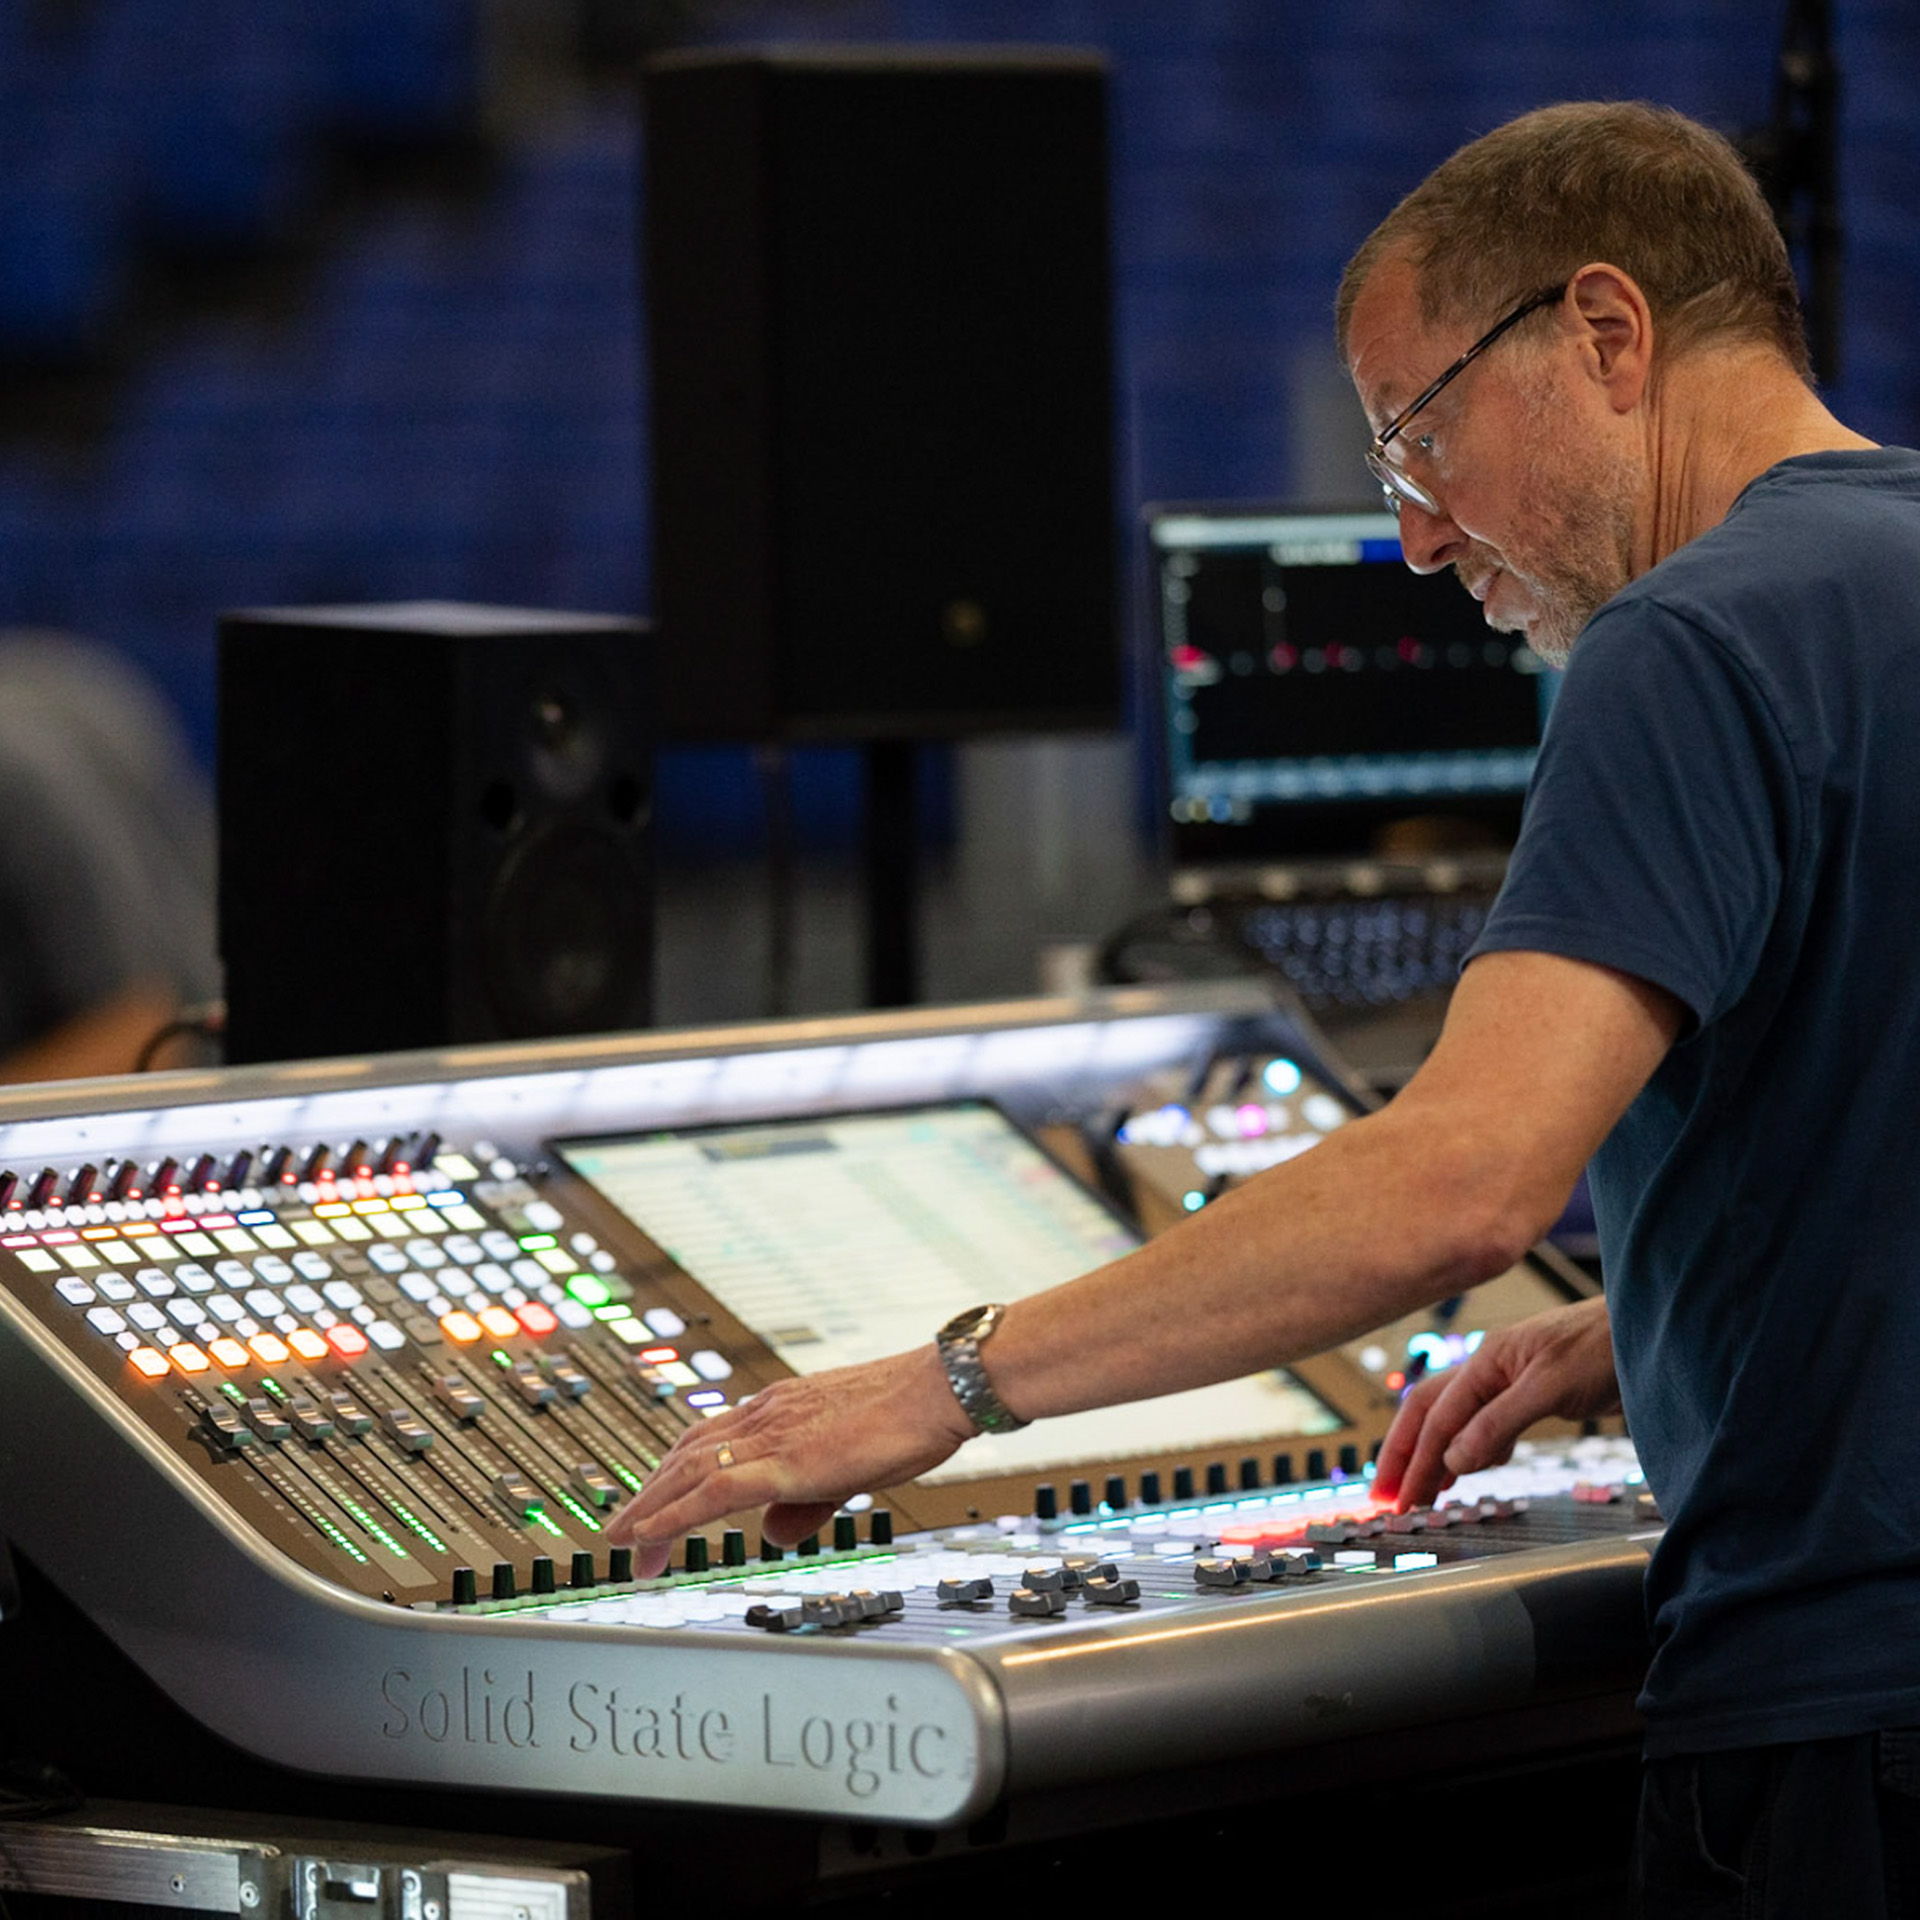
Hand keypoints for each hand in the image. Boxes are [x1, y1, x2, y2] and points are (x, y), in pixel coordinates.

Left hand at [605, 1345, 977, 1575]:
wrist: (939, 1387)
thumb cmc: (908, 1419)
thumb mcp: (848, 1469)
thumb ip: (804, 1502)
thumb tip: (770, 1532)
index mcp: (778, 1410)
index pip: (705, 1440)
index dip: (670, 1476)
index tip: (647, 1505)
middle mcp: (765, 1415)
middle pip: (684, 1456)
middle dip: (648, 1498)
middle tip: (621, 1540)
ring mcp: (772, 1432)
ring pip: (687, 1470)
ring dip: (648, 1509)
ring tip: (620, 1545)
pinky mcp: (786, 1458)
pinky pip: (714, 1489)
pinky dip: (673, 1513)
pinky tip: (648, 1535)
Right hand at [1371, 1296, 1620, 1509]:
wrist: (1649, 1332)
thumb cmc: (1603, 1348)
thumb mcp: (1549, 1387)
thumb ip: (1499, 1421)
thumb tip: (1453, 1460)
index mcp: (1486, 1361)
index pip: (1438, 1416)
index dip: (1415, 1460)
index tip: (1400, 1500)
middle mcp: (1491, 1370)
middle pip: (1432, 1413)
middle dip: (1406, 1455)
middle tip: (1388, 1498)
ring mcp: (1511, 1383)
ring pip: (1458, 1421)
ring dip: (1436, 1456)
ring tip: (1422, 1493)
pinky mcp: (1534, 1397)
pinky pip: (1488, 1425)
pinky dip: (1473, 1451)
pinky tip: (1471, 1470)